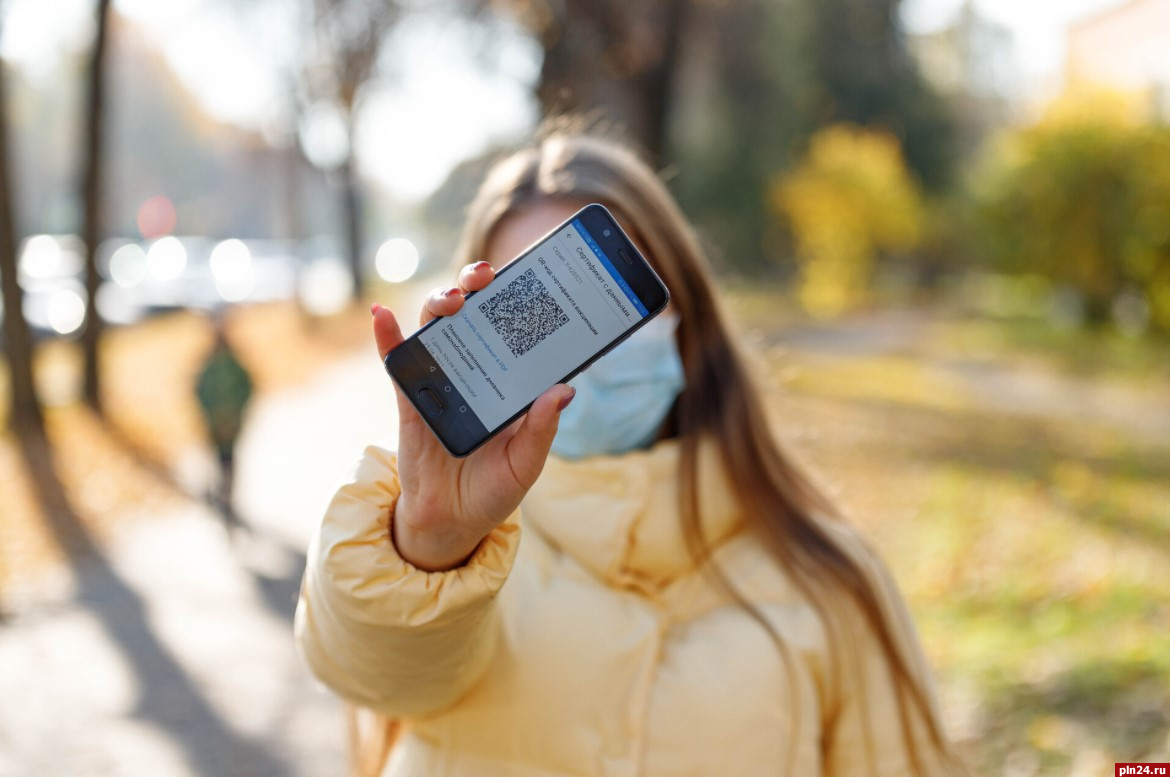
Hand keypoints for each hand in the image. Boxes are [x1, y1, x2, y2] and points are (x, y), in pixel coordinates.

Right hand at [372, 261, 574, 570]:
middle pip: (472, 315)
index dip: (515, 298)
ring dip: (439, 303)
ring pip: (436, 329)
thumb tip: (565, 389)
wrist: (452, 522)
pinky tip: (382, 317)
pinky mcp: (410, 398)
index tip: (523, 276)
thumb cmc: (495, 489)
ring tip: (452, 300)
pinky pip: (397, 362)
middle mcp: (476, 370)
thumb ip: (542, 428)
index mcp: (508, 380)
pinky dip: (387, 337)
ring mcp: (441, 380)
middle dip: (475, 286)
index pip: (512, 327)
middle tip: (484, 276)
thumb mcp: (526, 462)